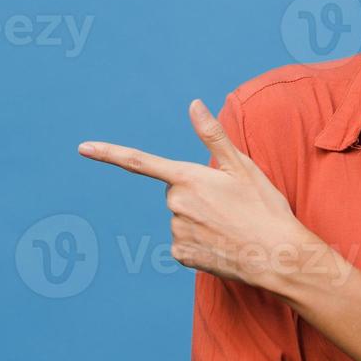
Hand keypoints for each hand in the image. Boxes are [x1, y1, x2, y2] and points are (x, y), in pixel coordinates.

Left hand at [77, 98, 322, 290]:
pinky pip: (184, 240)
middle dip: (195, 193)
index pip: (139, 161)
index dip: (108, 153)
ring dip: (199, 217)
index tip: (83, 147)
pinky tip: (222, 242)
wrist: (277, 256)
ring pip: (181, 216)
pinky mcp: (181, 255)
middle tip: (228, 203)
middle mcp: (175, 205)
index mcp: (187, 178)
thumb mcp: (241, 166)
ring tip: (229, 224)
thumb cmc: (263, 208)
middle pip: (175, 191)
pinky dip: (200, 240)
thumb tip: (193, 104)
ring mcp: (176, 232)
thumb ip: (212, 135)